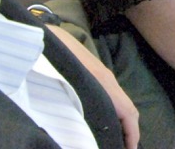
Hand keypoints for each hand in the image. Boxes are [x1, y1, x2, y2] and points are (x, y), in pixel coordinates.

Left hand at [46, 26, 139, 148]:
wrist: (42, 38)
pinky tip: (102, 120)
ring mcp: (100, 75)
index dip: (132, 133)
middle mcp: (106, 79)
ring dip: (122, 122)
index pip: (128, 112)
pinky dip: (114, 112)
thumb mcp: (66, 86)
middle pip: (128, 108)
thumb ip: (74, 111)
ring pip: (119, 101)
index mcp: (103, 84)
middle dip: (130, 130)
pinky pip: (110, 96)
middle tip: (124, 148)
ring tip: (115, 140)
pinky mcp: (92, 73)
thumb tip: (80, 131)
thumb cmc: (52, 61)